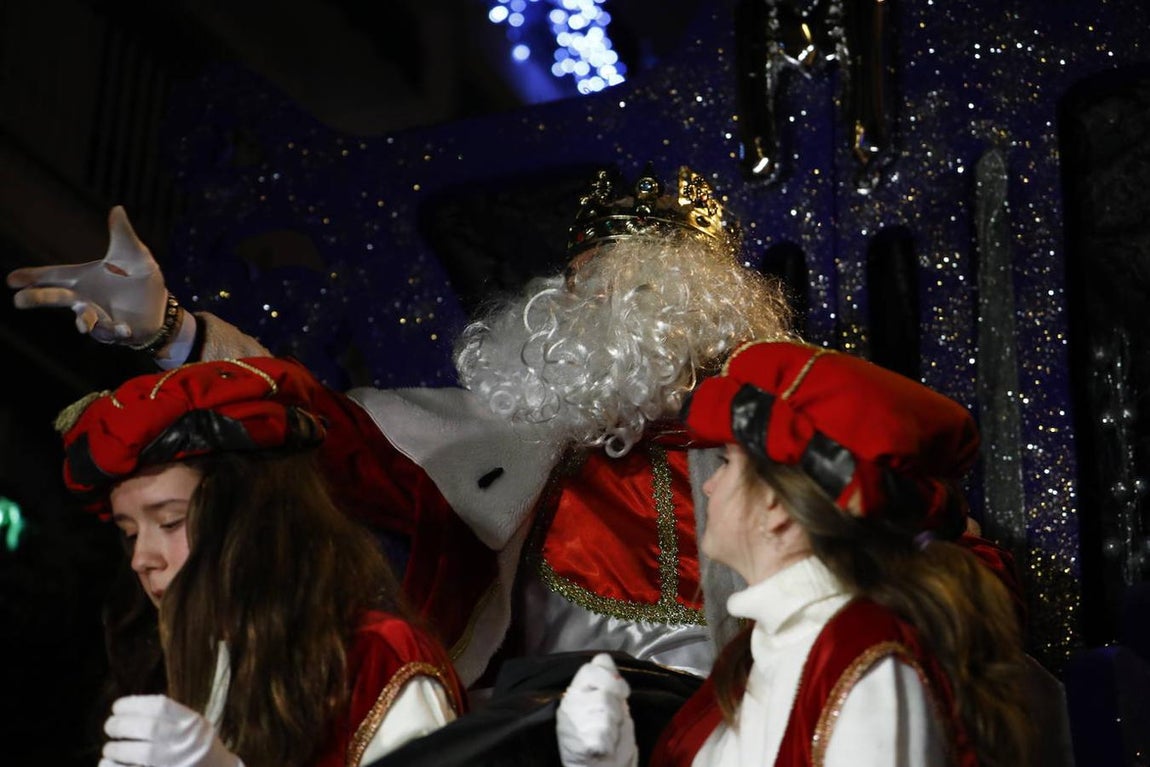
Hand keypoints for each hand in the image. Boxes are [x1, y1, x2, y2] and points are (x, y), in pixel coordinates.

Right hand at [7, 206, 169, 344]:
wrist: (160, 306)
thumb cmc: (140, 277)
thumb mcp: (135, 254)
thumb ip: (123, 235)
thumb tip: (117, 209)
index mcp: (85, 278)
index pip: (55, 276)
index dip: (34, 276)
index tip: (11, 279)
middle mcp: (86, 298)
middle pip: (57, 297)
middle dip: (38, 298)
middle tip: (18, 300)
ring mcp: (98, 317)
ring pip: (84, 319)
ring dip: (83, 320)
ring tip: (83, 325)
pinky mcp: (115, 331)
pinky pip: (112, 333)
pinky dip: (117, 331)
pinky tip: (124, 329)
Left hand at [99, 695, 243, 766]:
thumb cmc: (199, 747)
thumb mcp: (195, 726)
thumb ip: (171, 717)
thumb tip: (130, 710)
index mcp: (192, 723)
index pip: (160, 707)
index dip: (134, 704)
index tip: (117, 707)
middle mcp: (185, 742)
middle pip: (148, 728)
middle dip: (121, 725)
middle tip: (109, 726)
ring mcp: (174, 763)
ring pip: (138, 753)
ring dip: (116, 749)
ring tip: (109, 748)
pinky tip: (108, 763)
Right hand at [556, 654, 638, 766]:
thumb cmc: (607, 738)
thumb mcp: (608, 703)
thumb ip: (606, 681)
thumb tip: (605, 660)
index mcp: (575, 691)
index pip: (590, 669)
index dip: (610, 676)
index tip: (623, 692)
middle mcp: (569, 704)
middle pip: (603, 693)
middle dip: (616, 707)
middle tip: (614, 721)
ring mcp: (571, 724)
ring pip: (604, 713)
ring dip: (615, 726)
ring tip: (609, 735)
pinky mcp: (577, 745)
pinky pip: (601, 735)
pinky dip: (609, 742)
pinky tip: (606, 746)